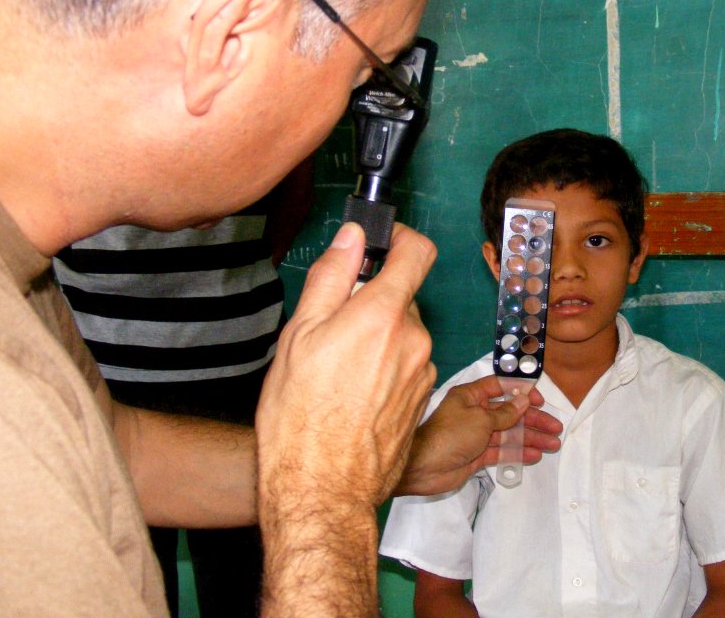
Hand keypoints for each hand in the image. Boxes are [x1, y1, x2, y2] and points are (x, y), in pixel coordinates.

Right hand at [256, 222, 437, 507]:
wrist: (323, 487)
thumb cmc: (300, 416)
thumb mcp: (300, 335)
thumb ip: (331, 278)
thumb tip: (352, 238)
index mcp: (383, 315)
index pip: (418, 252)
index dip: (401, 239)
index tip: (384, 242)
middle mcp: (414, 339)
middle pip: (403, 297)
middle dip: (374, 301)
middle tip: (334, 328)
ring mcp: (424, 371)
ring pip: (405, 334)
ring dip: (380, 338)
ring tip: (340, 370)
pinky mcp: (424, 398)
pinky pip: (409, 365)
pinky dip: (388, 367)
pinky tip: (355, 393)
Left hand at [395, 375, 562, 495]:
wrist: (423, 468)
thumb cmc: (451, 435)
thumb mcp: (481, 419)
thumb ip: (505, 412)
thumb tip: (524, 400)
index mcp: (470, 396)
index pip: (500, 388)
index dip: (520, 392)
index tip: (539, 400)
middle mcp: (474, 413)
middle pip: (509, 413)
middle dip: (532, 420)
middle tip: (555, 428)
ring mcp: (476, 435)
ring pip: (508, 433)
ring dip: (530, 437)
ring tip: (553, 444)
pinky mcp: (476, 455)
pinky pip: (501, 451)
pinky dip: (517, 452)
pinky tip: (535, 455)